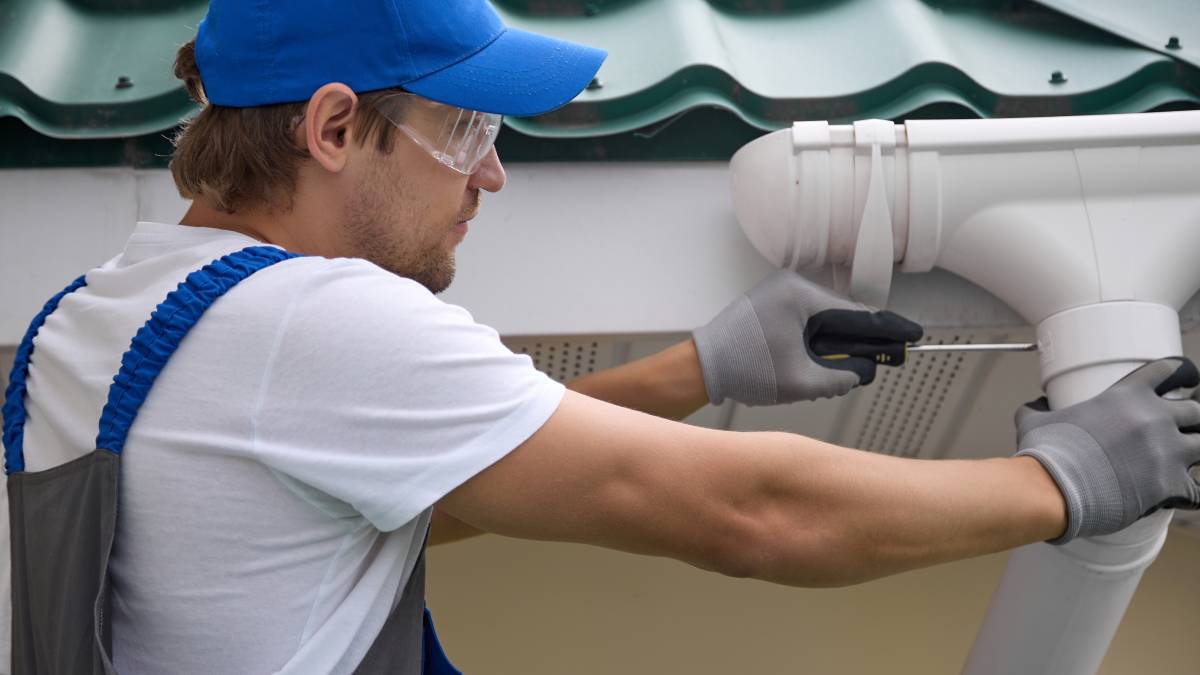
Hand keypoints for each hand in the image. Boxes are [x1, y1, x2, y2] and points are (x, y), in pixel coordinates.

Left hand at [692, 270, 922, 404]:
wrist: (702, 367)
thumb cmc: (745, 370)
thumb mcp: (802, 382)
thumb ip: (841, 378)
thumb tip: (864, 372)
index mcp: (800, 297)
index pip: (856, 315)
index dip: (888, 329)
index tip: (913, 335)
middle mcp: (791, 287)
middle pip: (842, 317)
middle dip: (863, 342)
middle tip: (895, 355)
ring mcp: (779, 295)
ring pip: (824, 322)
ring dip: (837, 346)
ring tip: (853, 368)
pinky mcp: (771, 307)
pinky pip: (806, 323)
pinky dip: (818, 343)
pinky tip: (822, 363)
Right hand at [1015, 357, 1199, 543]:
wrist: (1052, 488)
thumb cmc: (1046, 455)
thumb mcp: (1036, 420)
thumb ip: (1039, 408)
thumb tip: (1035, 405)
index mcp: (1126, 396)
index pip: (1167, 371)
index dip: (1181, 374)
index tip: (1187, 381)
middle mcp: (1154, 419)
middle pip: (1196, 411)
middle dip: (1191, 420)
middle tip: (1182, 429)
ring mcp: (1167, 452)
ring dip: (1194, 453)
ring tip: (1182, 462)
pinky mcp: (1171, 484)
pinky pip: (1199, 488)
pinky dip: (1194, 491)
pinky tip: (1186, 493)